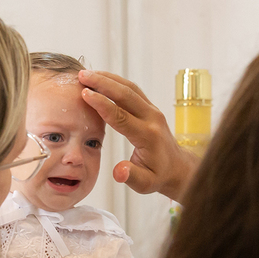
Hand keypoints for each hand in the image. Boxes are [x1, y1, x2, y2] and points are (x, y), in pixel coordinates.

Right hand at [78, 70, 199, 201]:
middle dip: (103, 83)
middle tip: (82, 76)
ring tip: (86, 74)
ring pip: (129, 88)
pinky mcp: (150, 107)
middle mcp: (152, 118)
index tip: (85, 94)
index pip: (121, 116)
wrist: (177, 167)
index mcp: (148, 136)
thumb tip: (119, 172)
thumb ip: (131, 177)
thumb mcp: (145, 183)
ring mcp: (152, 110)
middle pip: (126, 94)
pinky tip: (100, 78)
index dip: (102, 104)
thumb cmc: (158, 175)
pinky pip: (132, 90)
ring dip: (108, 79)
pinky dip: (115, 81)